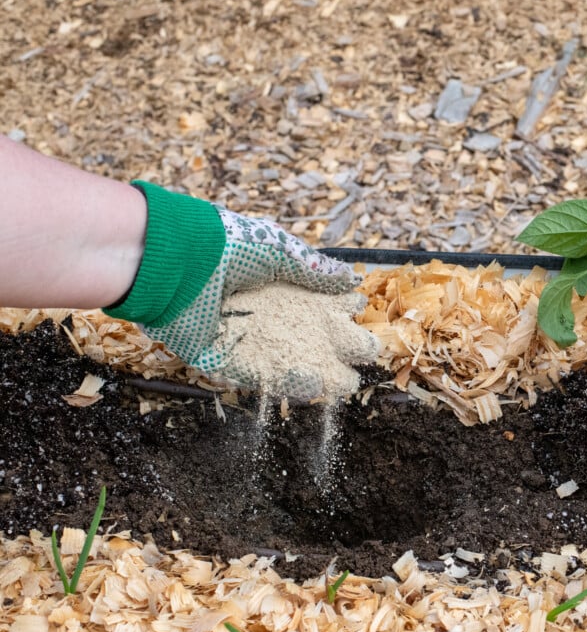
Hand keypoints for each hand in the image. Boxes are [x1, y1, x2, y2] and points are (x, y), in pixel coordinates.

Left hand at [105, 181, 377, 397]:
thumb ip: (315, 270)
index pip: (318, 303)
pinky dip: (286, 382)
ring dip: (319, 372)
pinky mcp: (224, 359)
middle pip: (308, 336)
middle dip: (339, 347)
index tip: (364, 318)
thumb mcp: (279, 252)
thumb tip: (353, 280)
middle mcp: (262, 312)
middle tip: (365, 355)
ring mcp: (244, 338)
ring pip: (289, 361)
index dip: (342, 311)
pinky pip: (259, 375)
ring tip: (346, 384)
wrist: (175, 262)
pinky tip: (314, 384)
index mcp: (277, 284)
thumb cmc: (228, 246)